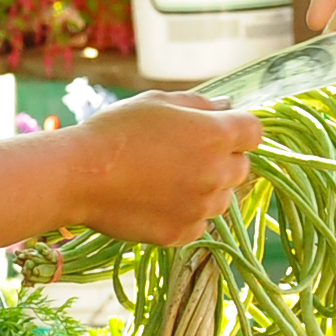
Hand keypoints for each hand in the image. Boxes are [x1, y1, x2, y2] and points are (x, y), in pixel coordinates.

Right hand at [67, 93, 262, 242]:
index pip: (255, 132)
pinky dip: (186, 213)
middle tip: (184, 154)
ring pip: (222, 198)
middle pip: (242, 167)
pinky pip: (199, 222)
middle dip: (223, 159)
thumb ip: (199, 104)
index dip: (239, 129)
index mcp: (215, 135)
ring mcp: (202, 207)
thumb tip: (226, 107)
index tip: (220, 130)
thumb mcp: (158, 102)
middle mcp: (216, 173)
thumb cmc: (115, 130)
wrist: (80, 176)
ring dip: (206, 188)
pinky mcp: (184, 233)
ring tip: (166, 179)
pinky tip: (156, 200)